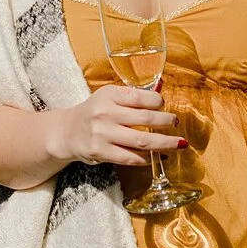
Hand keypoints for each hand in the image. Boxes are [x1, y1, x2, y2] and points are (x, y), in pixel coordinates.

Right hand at [45, 85, 182, 167]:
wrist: (67, 131)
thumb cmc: (94, 112)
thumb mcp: (109, 96)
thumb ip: (133, 95)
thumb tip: (161, 89)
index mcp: (109, 95)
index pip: (141, 97)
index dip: (158, 101)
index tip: (164, 105)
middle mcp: (105, 113)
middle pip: (145, 119)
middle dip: (166, 122)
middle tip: (176, 122)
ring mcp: (102, 134)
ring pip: (142, 141)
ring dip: (164, 143)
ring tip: (179, 143)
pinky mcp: (101, 152)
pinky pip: (131, 157)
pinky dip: (147, 158)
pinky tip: (158, 156)